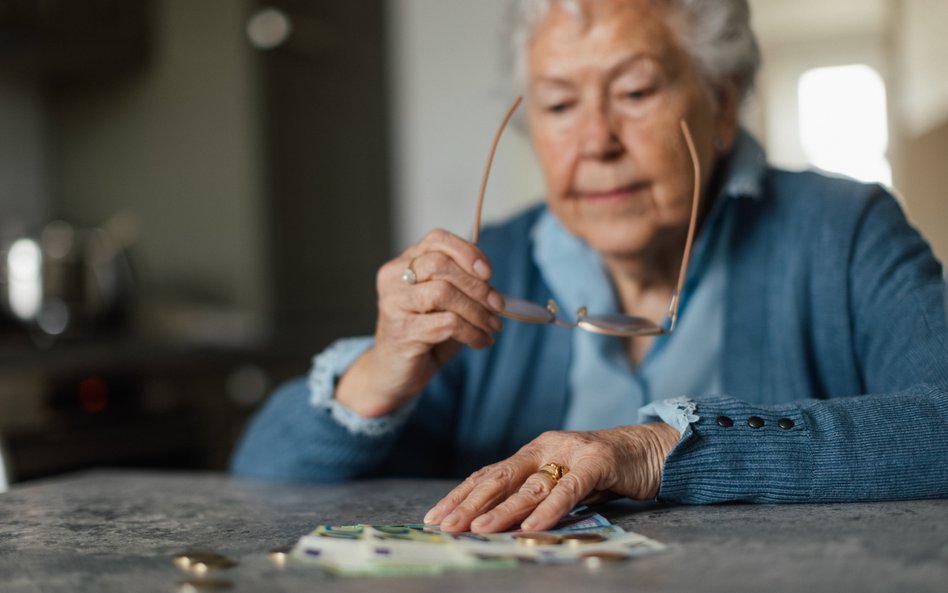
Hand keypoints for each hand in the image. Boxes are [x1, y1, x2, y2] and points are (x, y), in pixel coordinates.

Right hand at [336, 229, 503, 416]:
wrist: (394, 372)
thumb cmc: (423, 334)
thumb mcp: (443, 303)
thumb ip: (460, 285)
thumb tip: (491, 282)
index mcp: (403, 264)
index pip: (436, 240)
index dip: (467, 252)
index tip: (489, 273)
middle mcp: (393, 278)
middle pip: (441, 265)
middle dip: (477, 286)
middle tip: (498, 306)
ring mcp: (393, 304)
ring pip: (443, 292)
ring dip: (477, 311)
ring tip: (492, 326)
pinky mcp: (401, 331)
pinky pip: (446, 324)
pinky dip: (471, 332)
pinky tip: (480, 341)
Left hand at [424, 423, 679, 532]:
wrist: (653, 451)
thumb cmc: (605, 472)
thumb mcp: (563, 483)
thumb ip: (535, 496)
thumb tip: (494, 522)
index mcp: (533, 452)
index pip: (488, 474)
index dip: (460, 495)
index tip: (436, 516)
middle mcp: (547, 448)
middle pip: (499, 477)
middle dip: (469, 503)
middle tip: (445, 525)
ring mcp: (571, 453)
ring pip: (530, 485)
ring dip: (502, 510)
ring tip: (478, 529)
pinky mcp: (598, 463)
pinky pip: (569, 490)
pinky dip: (549, 510)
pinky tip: (532, 527)